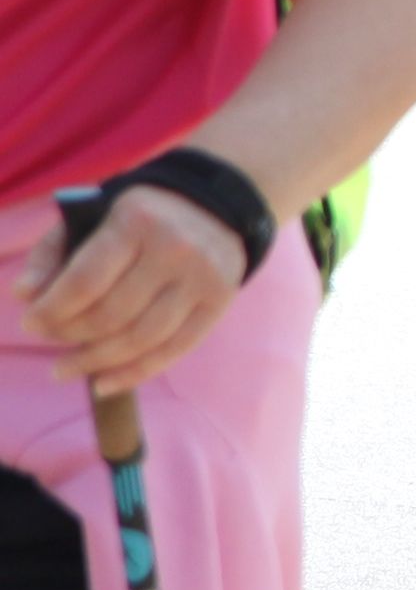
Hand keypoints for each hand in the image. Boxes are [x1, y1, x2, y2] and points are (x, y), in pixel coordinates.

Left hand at [17, 185, 251, 394]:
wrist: (216, 205)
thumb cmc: (139, 217)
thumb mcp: (91, 217)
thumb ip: (52, 253)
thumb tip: (23, 294)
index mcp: (136, 223)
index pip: (86, 281)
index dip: (52, 310)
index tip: (30, 323)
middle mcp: (174, 250)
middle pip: (112, 314)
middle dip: (69, 335)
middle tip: (49, 340)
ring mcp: (201, 278)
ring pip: (141, 338)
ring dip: (95, 362)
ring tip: (65, 369)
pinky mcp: (219, 301)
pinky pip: (174, 350)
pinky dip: (134, 374)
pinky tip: (102, 384)